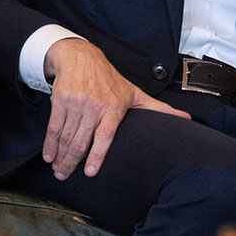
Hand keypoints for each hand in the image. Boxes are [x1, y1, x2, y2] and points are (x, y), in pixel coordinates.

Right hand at [42, 38, 189, 179]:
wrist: (82, 58)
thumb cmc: (111, 80)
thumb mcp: (136, 93)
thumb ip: (159, 109)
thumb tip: (186, 119)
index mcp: (114, 107)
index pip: (105, 135)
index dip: (97, 155)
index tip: (90, 173)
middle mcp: (94, 106)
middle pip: (80, 140)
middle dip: (71, 162)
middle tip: (66, 176)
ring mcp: (76, 103)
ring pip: (65, 136)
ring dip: (59, 156)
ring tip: (58, 170)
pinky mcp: (60, 100)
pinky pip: (53, 127)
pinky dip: (50, 144)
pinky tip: (50, 156)